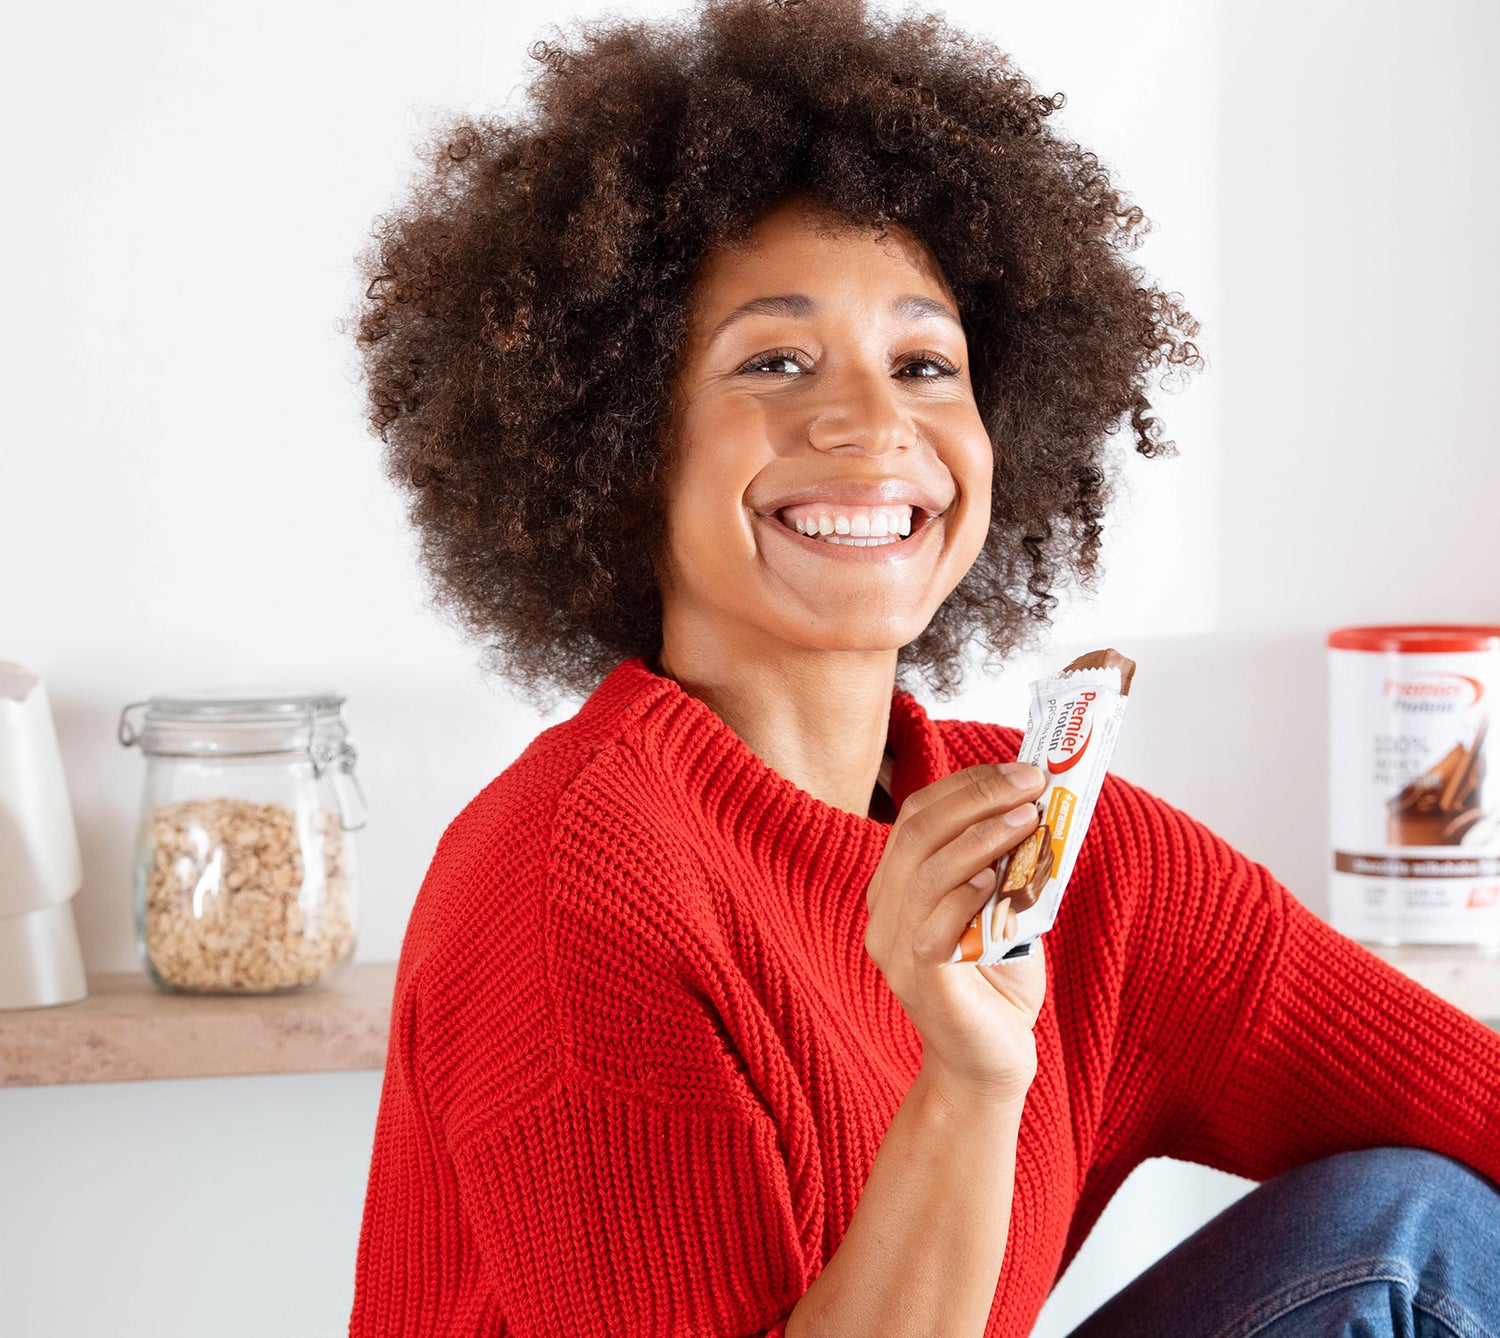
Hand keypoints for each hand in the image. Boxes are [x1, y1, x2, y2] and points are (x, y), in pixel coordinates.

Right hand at [864, 763, 1048, 1106]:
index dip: (968, 785)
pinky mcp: (919, 980)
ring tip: (1027, 819)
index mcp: (897, 887)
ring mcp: (895, 947)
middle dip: (979, 797)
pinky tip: (997, 877)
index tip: (1020, 770)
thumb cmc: (996, 986)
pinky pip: (933, 926)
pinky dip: (965, 894)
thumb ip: (1010, 868)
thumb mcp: (1005, 910)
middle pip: (918, 831)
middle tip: (1031, 783)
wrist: (988, 1065)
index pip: (918, 815)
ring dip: (981, 836)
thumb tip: (1042, 811)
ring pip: (924, 870)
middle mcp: (884, 912)